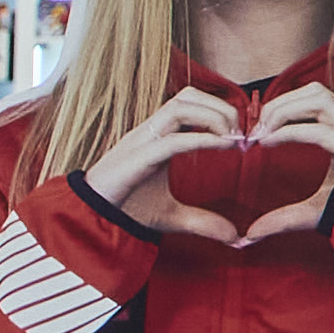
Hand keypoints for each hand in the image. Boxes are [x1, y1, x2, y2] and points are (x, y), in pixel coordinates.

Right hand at [80, 86, 245, 244]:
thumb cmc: (124, 211)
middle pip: (188, 96)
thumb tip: (234, 236)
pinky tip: (223, 147)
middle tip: (241, 134)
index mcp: (157, 137)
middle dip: (221, 108)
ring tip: (232, 139)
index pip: (190, 103)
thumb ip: (202, 221)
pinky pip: (173, 139)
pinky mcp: (136, 157)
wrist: (91, 222)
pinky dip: (202, 138)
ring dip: (213, 116)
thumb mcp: (171, 216)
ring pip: (180, 105)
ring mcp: (141, 141)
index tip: (242, 137)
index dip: (220, 111)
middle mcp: (149, 132)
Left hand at [243, 82, 333, 243]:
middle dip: (280, 103)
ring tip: (262, 133)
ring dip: (284, 110)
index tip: (257, 130)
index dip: (284, 106)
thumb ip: (284, 217)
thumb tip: (251, 235)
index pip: (316, 99)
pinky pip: (321, 130)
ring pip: (320, 98)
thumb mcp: (316, 210)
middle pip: (316, 91)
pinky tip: (269, 142)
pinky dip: (289, 131)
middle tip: (255, 128)